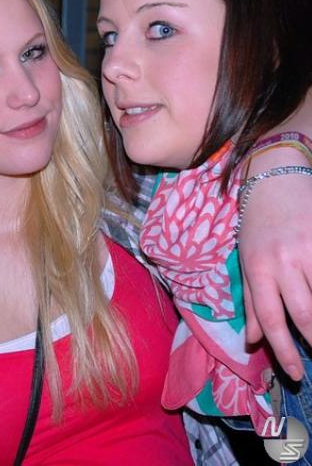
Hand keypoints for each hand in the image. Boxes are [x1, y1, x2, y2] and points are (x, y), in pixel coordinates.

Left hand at [238, 148, 311, 380]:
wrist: (275, 178)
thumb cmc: (257, 222)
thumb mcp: (246, 258)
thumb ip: (250, 299)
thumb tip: (253, 340)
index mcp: (258, 267)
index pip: (270, 318)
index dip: (284, 350)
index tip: (296, 373)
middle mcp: (282, 261)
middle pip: (303, 314)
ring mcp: (309, 250)